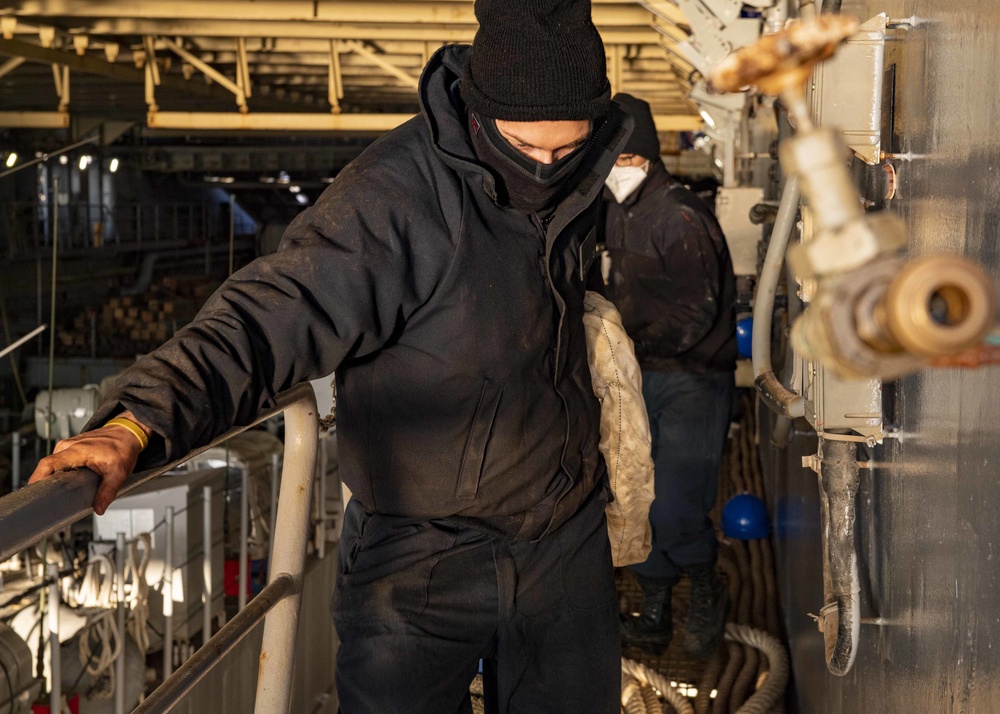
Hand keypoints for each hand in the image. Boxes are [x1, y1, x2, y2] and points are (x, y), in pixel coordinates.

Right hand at [28, 412, 151, 514]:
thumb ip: (108, 491)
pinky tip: (64, 482)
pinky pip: (57, 461)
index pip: (48, 463)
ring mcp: (67, 446)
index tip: (34, 491)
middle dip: (44, 483)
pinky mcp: (69, 448)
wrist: (127, 432)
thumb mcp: (118, 472)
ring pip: (51, 465)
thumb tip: (99, 508)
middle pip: (46, 466)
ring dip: (52, 478)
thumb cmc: (122, 447)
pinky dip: (58, 472)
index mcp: (76, 450)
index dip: (38, 478)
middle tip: (47, 499)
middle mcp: (68, 446)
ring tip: (56, 493)